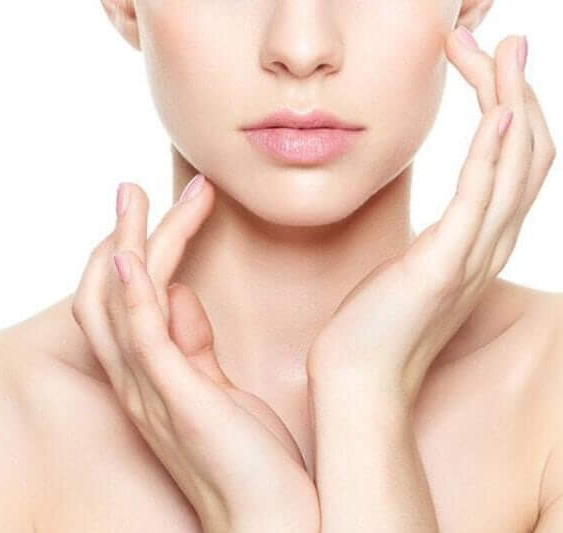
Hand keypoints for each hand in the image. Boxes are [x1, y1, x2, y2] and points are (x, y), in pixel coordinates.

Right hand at [71, 176, 318, 532]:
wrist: (274, 520)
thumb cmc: (252, 460)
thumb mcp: (218, 388)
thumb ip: (194, 344)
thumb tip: (183, 295)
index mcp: (148, 377)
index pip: (120, 303)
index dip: (129, 253)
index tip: (155, 210)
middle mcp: (136, 382)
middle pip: (105, 296)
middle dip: (117, 238)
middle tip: (133, 189)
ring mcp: (151, 392)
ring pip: (117, 306)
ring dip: (125, 246)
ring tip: (136, 197)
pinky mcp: (178, 400)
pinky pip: (142, 338)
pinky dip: (134, 293)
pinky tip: (133, 254)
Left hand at [306, 31, 555, 406]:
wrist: (356, 382)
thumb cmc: (372, 330)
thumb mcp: (408, 274)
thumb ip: (431, 245)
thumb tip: (428, 228)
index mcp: (479, 245)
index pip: (514, 164)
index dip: (511, 108)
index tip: (486, 62)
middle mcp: (488, 247)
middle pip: (528, 152)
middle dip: (517, 89)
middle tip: (502, 38)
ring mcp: (471, 258)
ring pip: (516, 166)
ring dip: (511, 101)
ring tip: (499, 49)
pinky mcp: (440, 268)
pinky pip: (480, 202)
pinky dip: (493, 154)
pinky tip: (498, 112)